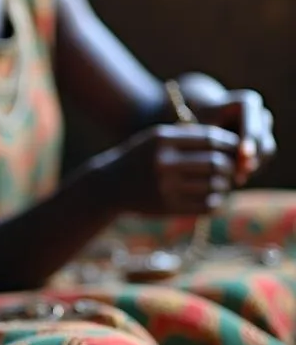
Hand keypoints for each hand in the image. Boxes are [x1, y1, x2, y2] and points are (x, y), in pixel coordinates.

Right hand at [106, 124, 239, 213]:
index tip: (235, 149)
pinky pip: (207, 205)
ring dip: (224, 185)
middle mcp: (163, 162)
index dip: (230, 144)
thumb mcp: (156, 139)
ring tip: (220, 182)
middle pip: (216, 163)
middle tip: (230, 169)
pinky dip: (216, 201)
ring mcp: (165, 186)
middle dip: (230, 166)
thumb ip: (188, 137)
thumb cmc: (140, 158)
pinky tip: (211, 196)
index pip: (211, 139)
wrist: (108, 186)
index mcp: (162, 140)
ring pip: (215, 185)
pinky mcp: (168, 207)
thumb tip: (233, 143)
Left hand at [192, 90, 275, 183]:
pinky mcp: (264, 140)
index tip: (242, 155)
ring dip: (253, 166)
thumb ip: (215, 141)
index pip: (253, 127)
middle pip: (264, 141)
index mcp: (247, 103)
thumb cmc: (199, 120)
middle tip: (239, 175)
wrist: (206, 114)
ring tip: (236, 179)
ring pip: (266, 151)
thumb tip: (229, 160)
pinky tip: (238, 177)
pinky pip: (263, 157)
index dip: (249, 142)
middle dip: (252, 160)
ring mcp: (265, 128)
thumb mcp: (203, 127)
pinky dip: (252, 167)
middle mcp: (260, 114)